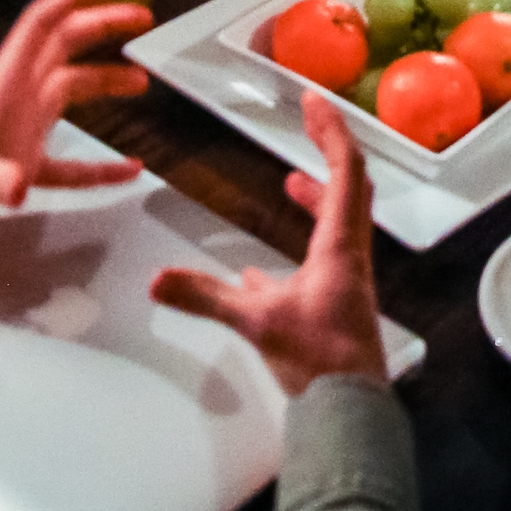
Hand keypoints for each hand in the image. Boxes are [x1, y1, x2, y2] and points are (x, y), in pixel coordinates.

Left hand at [0, 0, 149, 241]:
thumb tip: (20, 188)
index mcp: (1, 82)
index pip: (41, 25)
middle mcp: (13, 95)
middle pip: (63, 46)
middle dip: (101, 26)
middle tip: (143, 19)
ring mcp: (16, 127)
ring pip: (69, 91)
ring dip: (103, 82)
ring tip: (141, 82)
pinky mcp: (16, 163)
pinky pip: (69, 162)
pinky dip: (99, 164)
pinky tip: (129, 168)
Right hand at [150, 93, 389, 391]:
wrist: (350, 409)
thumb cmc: (320, 361)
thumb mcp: (257, 323)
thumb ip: (206, 298)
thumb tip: (159, 280)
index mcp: (339, 246)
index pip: (345, 171)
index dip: (330, 131)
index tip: (313, 100)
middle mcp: (350, 255)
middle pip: (350, 188)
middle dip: (329, 151)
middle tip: (311, 124)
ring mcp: (347, 280)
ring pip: (340, 223)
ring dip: (319, 196)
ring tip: (293, 183)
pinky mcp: (336, 304)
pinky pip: (323, 259)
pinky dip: (300, 245)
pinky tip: (261, 270)